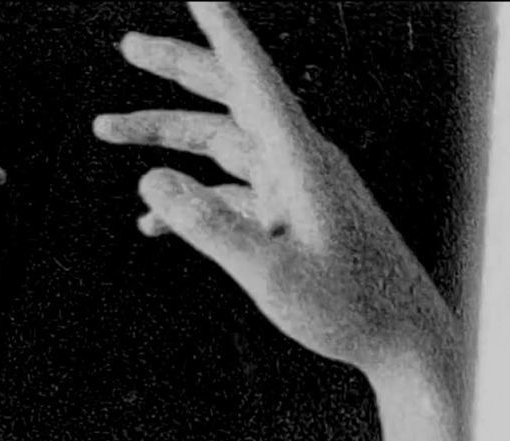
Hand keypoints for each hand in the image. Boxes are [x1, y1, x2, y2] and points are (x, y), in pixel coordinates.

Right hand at [93, 2, 451, 372]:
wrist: (401, 339)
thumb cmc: (349, 308)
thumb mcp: (270, 275)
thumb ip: (209, 227)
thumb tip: (151, 182)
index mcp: (298, 160)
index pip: (253, 78)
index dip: (223, 31)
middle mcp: (295, 159)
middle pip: (229, 94)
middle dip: (176, 68)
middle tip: (129, 46)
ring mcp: (290, 184)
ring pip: (218, 140)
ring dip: (165, 134)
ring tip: (108, 129)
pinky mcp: (288, 211)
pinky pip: (228, 189)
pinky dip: (189, 196)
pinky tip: (151, 219)